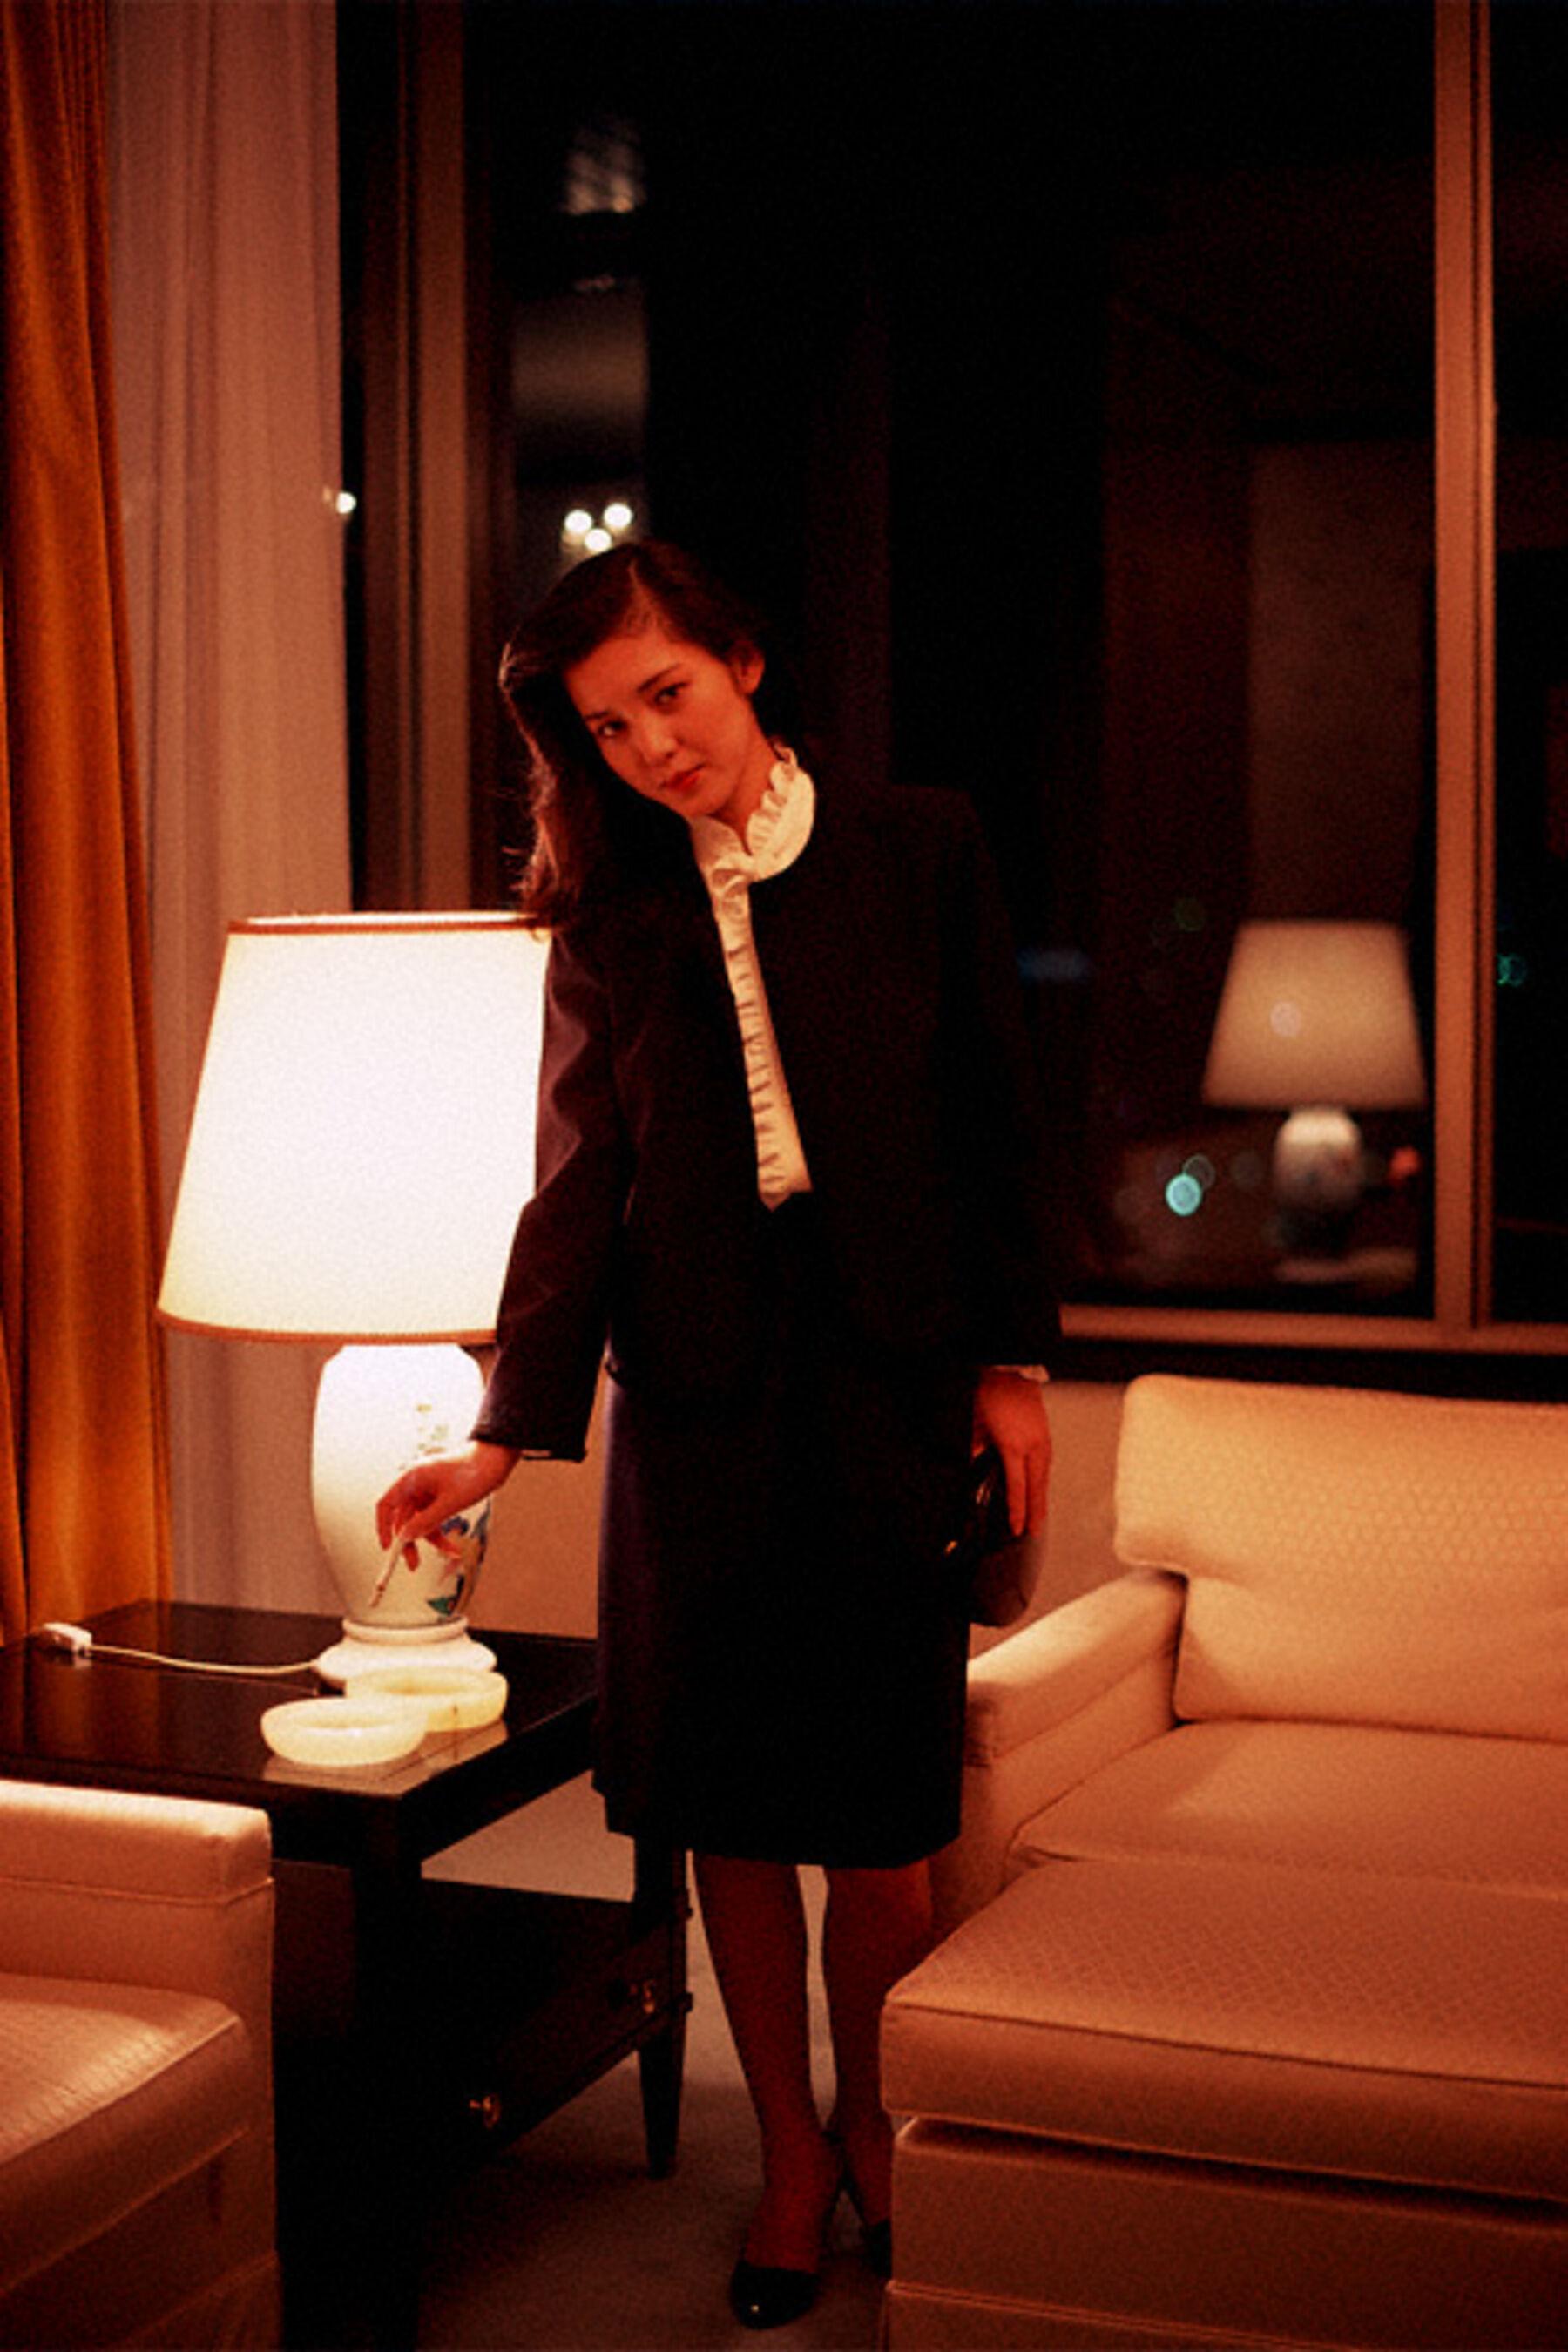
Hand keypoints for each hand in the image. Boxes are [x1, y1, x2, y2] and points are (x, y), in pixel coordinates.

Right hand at [374, 1440, 520, 1568]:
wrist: (497, 1459)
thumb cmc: (474, 1473)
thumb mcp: (450, 1503)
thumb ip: (426, 1522)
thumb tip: (405, 1538)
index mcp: (412, 1478)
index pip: (386, 1505)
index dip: (383, 1527)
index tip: (388, 1548)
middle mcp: (416, 1483)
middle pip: (403, 1518)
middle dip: (410, 1541)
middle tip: (415, 1565)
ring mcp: (428, 1490)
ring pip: (420, 1521)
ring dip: (432, 1539)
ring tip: (452, 1553)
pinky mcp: (439, 1495)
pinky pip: (433, 1518)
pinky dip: (441, 1531)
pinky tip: (454, 1546)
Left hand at [972, 1370, 1051, 1538]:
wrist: (1011, 1373)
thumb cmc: (993, 1395)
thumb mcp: (975, 1426)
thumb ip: (977, 1450)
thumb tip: (976, 1466)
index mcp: (1014, 1447)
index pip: (1017, 1488)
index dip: (1016, 1511)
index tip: (1016, 1528)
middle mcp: (1032, 1447)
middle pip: (1037, 1488)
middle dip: (1035, 1512)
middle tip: (1034, 1531)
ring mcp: (1042, 1441)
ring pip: (1044, 1478)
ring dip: (1042, 1499)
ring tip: (1039, 1516)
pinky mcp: (1045, 1436)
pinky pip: (1046, 1465)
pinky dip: (1043, 1481)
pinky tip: (1040, 1488)